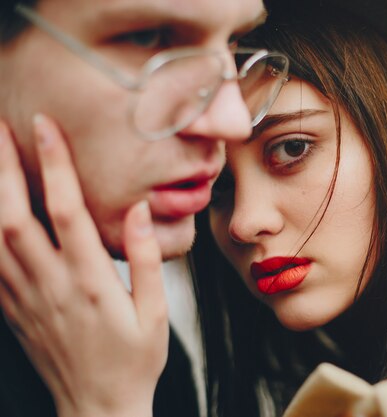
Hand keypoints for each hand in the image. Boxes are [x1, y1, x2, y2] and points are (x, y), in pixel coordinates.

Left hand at [0, 115, 167, 416]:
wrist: (99, 408)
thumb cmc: (134, 360)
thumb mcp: (156, 312)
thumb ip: (144, 258)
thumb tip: (138, 211)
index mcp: (91, 281)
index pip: (67, 211)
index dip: (55, 164)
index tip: (46, 127)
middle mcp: (51, 285)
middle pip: (13, 216)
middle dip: (3, 166)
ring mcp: (26, 299)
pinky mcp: (14, 311)